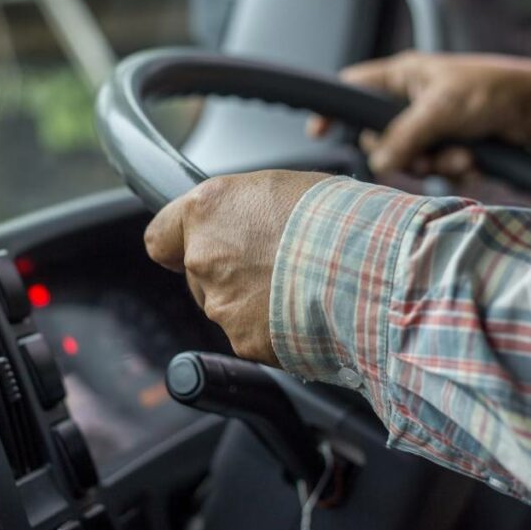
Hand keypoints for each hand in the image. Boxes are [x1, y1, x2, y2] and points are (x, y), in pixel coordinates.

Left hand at [144, 170, 328, 366]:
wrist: (369, 266)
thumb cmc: (337, 218)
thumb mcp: (282, 188)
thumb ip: (244, 209)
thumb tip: (245, 221)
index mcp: (208, 211)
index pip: (160, 238)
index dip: (176, 246)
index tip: (187, 249)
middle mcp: (204, 257)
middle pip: (200, 275)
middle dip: (230, 273)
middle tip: (276, 263)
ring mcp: (222, 303)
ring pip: (228, 307)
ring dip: (255, 302)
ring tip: (301, 286)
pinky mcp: (245, 341)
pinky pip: (253, 336)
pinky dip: (275, 329)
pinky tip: (306, 312)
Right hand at [307, 51, 530, 175]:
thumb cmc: (492, 90)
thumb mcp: (440, 110)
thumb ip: (403, 136)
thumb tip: (376, 162)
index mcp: (401, 76)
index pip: (352, 89)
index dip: (333, 110)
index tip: (317, 133)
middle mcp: (410, 100)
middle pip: (379, 137)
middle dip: (403, 153)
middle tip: (423, 155)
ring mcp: (429, 125)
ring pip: (408, 158)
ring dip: (434, 163)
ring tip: (462, 154)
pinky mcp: (449, 145)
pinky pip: (434, 167)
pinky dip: (453, 168)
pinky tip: (474, 159)